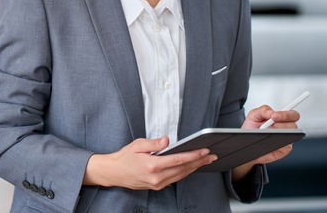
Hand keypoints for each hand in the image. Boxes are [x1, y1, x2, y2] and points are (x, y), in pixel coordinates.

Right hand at [84, 137, 216, 189]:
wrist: (114, 173)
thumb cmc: (125, 157)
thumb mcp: (137, 144)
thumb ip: (154, 143)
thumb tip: (168, 140)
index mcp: (152, 165)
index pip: (178, 160)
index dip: (193, 155)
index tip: (204, 151)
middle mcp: (157, 177)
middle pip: (183, 169)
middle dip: (199, 162)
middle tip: (212, 155)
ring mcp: (158, 184)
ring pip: (181, 175)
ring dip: (195, 167)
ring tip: (206, 160)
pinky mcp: (157, 186)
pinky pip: (175, 179)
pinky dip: (185, 172)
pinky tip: (192, 166)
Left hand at [232, 105, 300, 179]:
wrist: (246, 141)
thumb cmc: (252, 127)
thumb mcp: (254, 115)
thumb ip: (263, 110)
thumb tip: (272, 112)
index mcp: (282, 119)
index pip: (293, 115)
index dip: (286, 115)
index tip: (274, 116)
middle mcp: (286, 129)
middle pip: (294, 126)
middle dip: (281, 124)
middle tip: (271, 125)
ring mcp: (285, 140)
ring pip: (291, 137)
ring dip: (279, 134)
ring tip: (268, 134)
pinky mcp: (282, 151)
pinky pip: (285, 149)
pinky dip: (278, 146)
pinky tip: (270, 143)